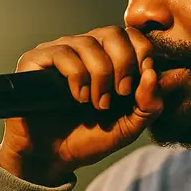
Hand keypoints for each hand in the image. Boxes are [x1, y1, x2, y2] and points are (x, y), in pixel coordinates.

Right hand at [0, 26, 162, 184]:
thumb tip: (154, 75)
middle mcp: (83, 49)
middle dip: (124, 63)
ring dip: (100, 76)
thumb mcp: (129, 126)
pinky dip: (77, 76)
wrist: (53, 158)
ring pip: (88, 43)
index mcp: (107, 57)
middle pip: (112, 33)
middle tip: (121, 94)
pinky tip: (79, 98)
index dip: (142, 52)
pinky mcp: (35, 60)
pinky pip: (63, 54)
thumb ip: (149, 104)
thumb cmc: (88, 138)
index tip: (143, 80)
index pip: (131, 34)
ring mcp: (59, 52)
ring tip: (98, 104)